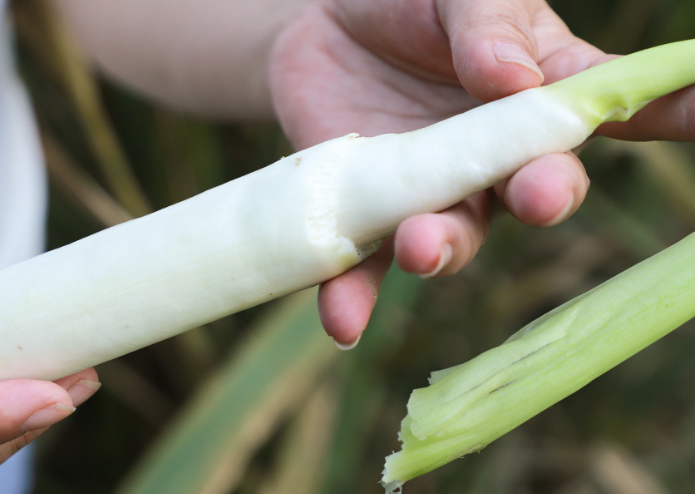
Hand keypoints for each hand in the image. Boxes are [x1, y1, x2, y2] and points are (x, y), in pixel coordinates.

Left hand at [267, 0, 694, 346]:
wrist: (322, 26)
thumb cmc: (409, 5)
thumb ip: (488, 26)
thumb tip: (511, 79)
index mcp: (537, 99)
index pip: (613, 110)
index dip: (672, 115)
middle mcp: (494, 161)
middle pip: (533, 190)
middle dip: (541, 196)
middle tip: (538, 194)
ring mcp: (432, 195)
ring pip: (452, 236)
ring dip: (441, 247)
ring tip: (422, 243)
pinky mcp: (367, 215)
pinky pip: (364, 268)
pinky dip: (352, 297)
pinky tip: (344, 324)